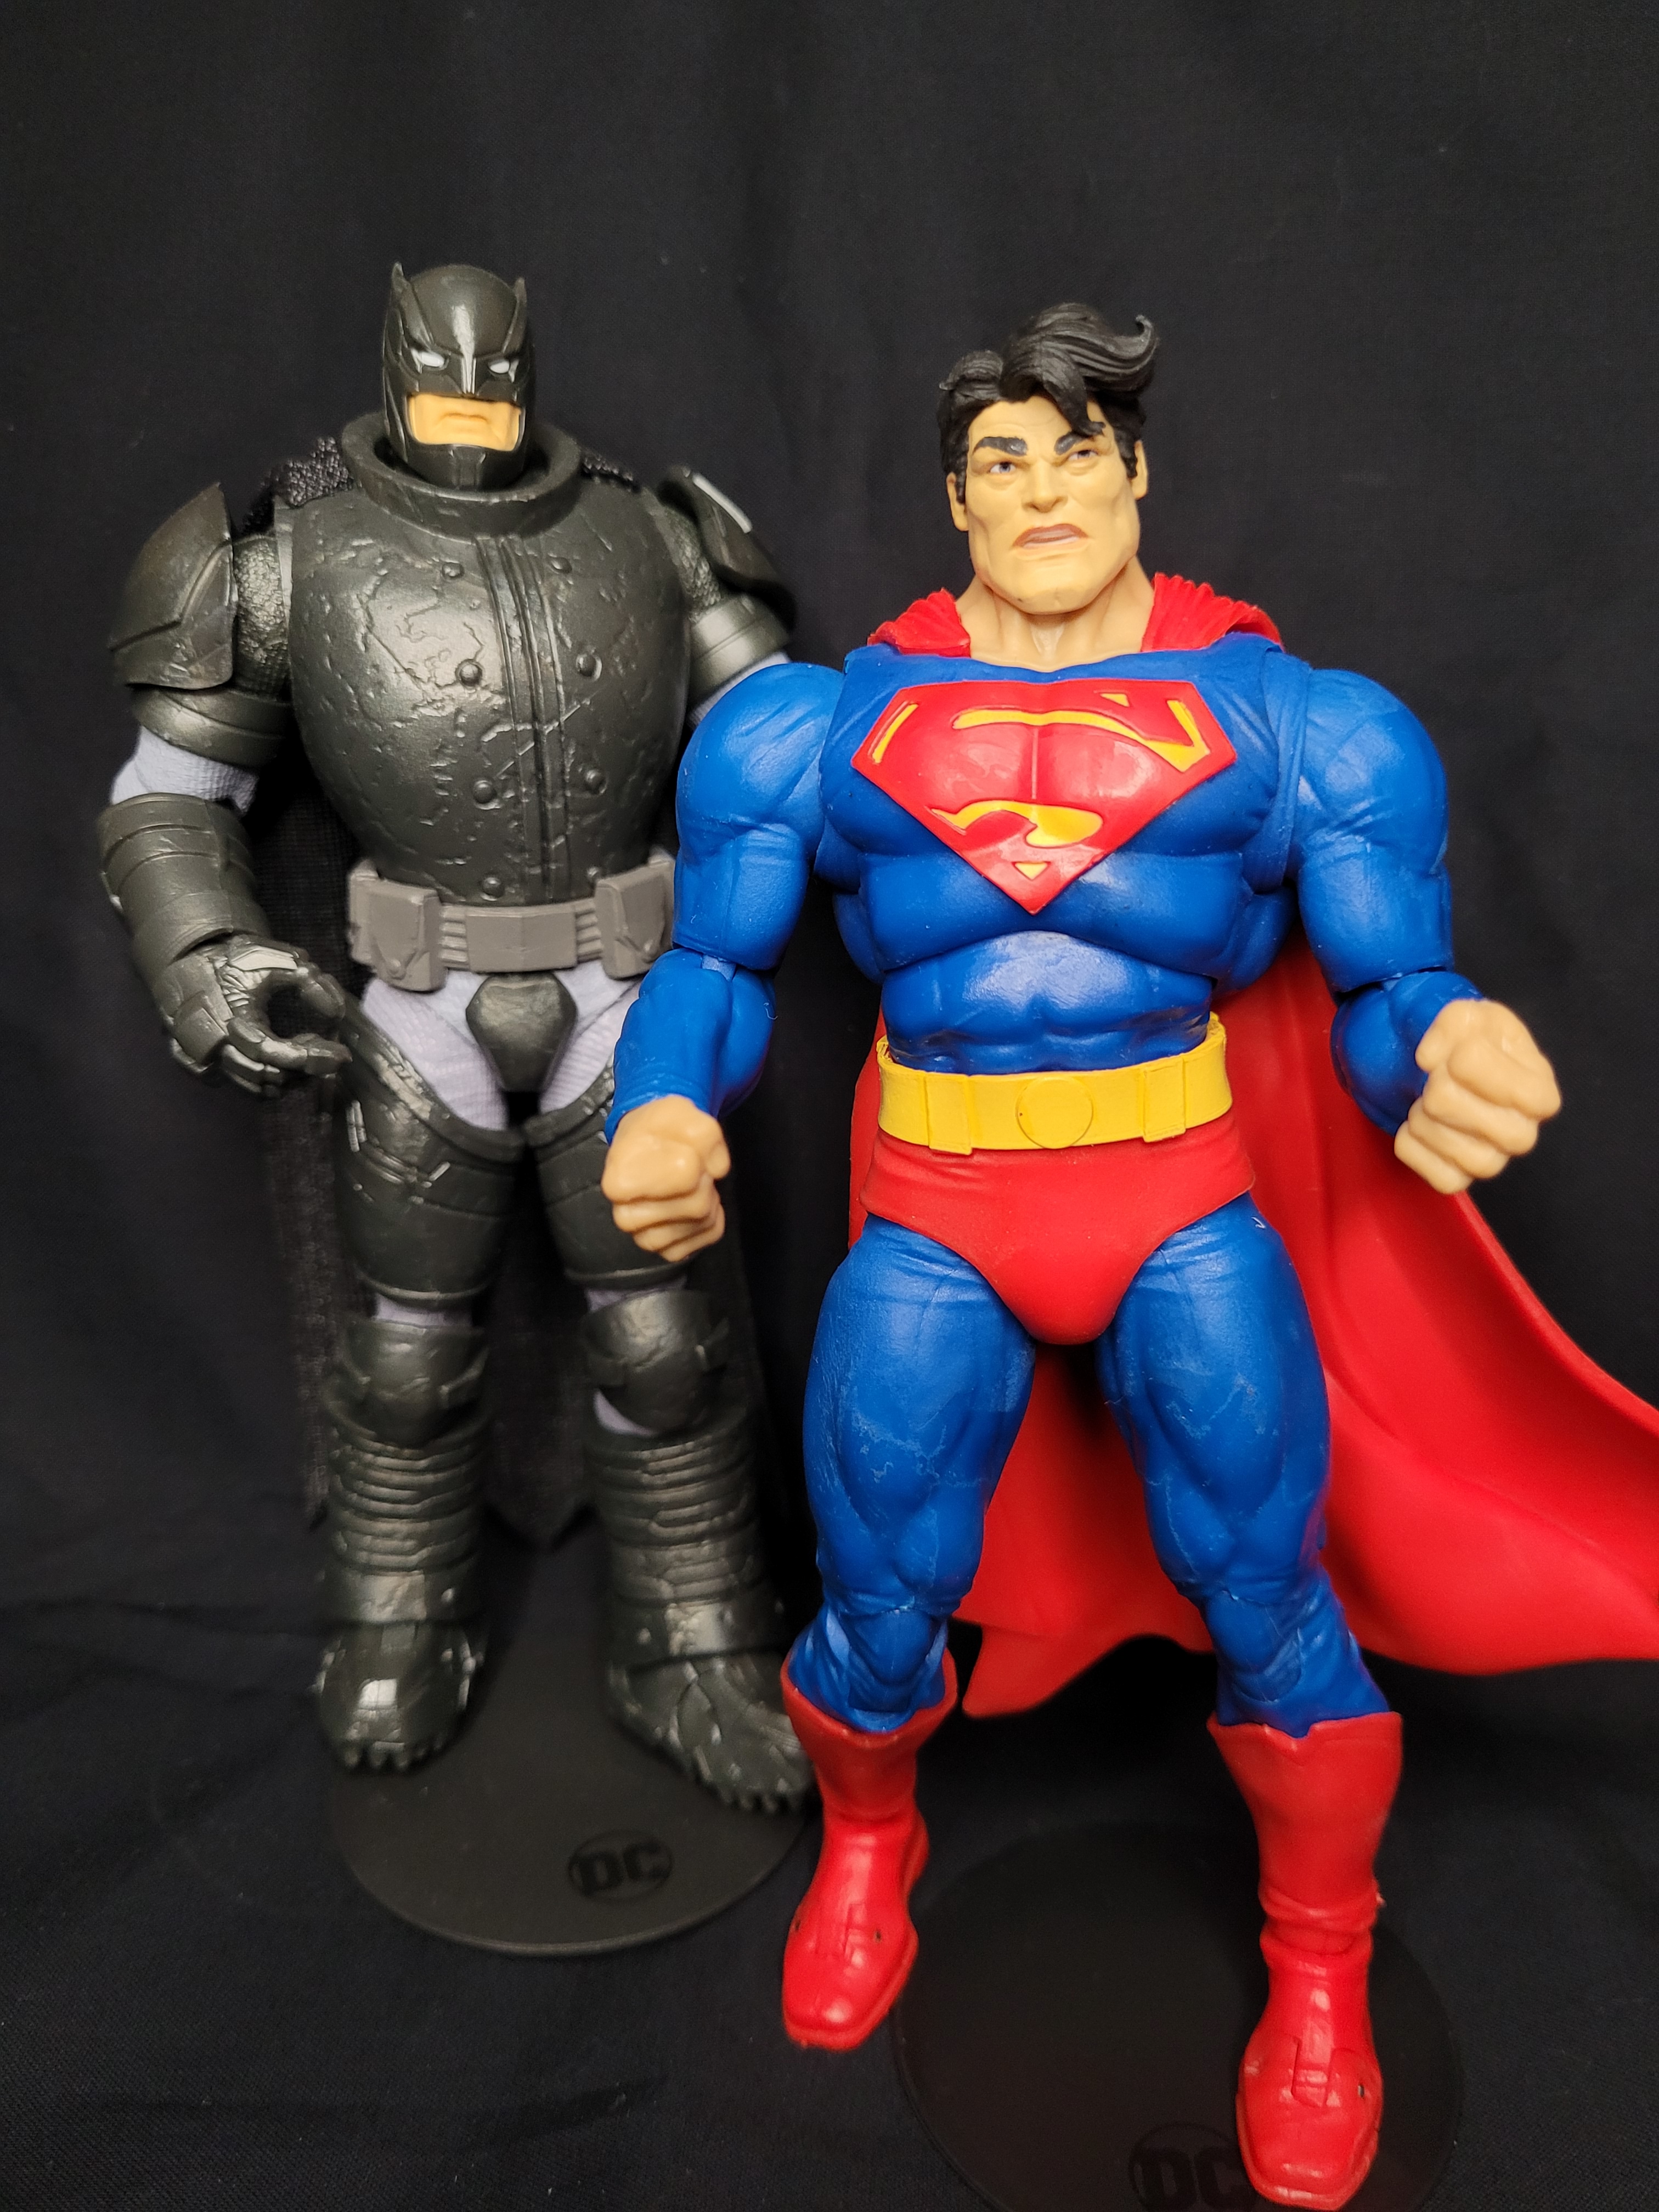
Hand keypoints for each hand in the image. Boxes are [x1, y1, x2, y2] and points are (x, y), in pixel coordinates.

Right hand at [153, 933, 349, 1097]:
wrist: (190, 961)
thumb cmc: (232, 960)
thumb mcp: (274, 960)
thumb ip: (308, 981)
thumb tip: (337, 1012)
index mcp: (233, 1021)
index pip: (277, 1054)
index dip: (312, 1057)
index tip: (341, 1054)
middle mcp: (217, 1047)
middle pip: (269, 1077)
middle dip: (305, 1070)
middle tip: (329, 1052)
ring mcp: (207, 1059)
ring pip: (256, 1087)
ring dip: (289, 1078)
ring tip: (309, 1052)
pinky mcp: (206, 1064)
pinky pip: (242, 1084)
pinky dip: (268, 1079)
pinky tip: (285, 1057)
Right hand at [602, 1096, 730, 1261]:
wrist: (644, 1145)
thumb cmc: (658, 1129)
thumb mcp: (680, 1111)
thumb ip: (706, 1133)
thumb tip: (717, 1170)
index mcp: (620, 1183)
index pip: (686, 1174)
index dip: (694, 1156)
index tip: (680, 1149)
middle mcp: (626, 1219)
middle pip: (698, 1205)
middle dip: (703, 1180)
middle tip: (687, 1166)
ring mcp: (645, 1239)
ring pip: (705, 1222)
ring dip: (708, 1198)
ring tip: (688, 1182)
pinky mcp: (667, 1251)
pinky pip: (710, 1236)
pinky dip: (712, 1216)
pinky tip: (692, 1199)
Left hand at [1394, 998, 1560, 1193]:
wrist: (1426, 1063)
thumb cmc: (1459, 1040)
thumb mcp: (1464, 1014)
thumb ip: (1452, 1022)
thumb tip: (1430, 1058)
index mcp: (1539, 1085)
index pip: (1532, 1096)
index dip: (1484, 1072)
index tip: (1458, 1053)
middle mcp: (1524, 1128)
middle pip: (1507, 1134)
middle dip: (1452, 1098)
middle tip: (1434, 1079)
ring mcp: (1493, 1158)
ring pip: (1472, 1161)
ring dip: (1428, 1121)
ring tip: (1421, 1099)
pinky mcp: (1457, 1177)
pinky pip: (1442, 1179)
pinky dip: (1414, 1149)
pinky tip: (1412, 1125)